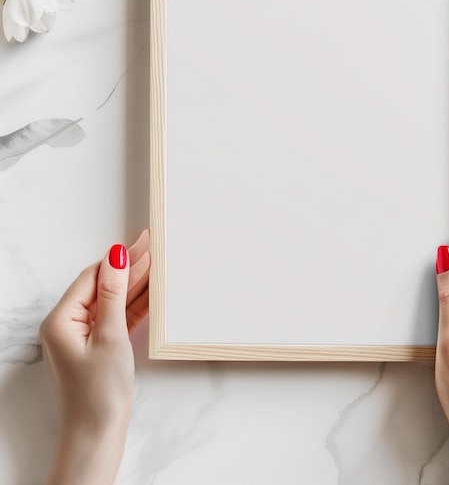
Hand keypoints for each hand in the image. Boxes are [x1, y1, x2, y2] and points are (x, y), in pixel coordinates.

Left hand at [41, 230, 149, 484]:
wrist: (98, 434)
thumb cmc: (98, 392)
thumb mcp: (110, 336)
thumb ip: (114, 294)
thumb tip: (115, 258)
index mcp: (62, 319)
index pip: (93, 277)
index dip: (118, 259)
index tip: (140, 242)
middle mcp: (70, 324)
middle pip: (103, 285)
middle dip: (129, 266)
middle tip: (152, 245)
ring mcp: (86, 335)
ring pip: (114, 300)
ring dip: (135, 283)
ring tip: (157, 262)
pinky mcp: (101, 345)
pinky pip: (119, 316)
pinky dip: (135, 304)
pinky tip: (152, 290)